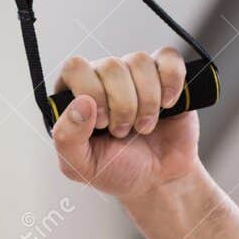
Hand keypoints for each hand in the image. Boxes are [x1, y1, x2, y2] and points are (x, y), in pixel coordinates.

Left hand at [51, 47, 201, 201]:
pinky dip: (171, 82)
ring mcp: (133, 74)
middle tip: (122, 132)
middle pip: (111, 66)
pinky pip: (168, 58)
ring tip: (143, 127)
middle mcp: (102, 79)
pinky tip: (167, 105)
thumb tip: (81, 102)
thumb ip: (67, 138)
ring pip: (139, 62)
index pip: (75, 68)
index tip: (101, 122)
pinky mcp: (163, 73)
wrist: (158, 180)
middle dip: (122, 106)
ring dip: (147, 102)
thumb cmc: (117, 171)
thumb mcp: (81, 166)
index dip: (90, 92)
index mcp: (75, 96)